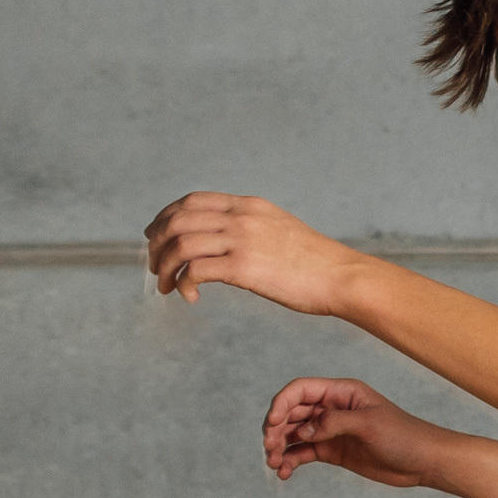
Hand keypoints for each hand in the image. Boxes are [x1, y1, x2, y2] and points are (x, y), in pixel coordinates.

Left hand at [142, 190, 367, 318]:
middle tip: (154, 265)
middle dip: (156, 244)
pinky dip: (184, 284)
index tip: (156, 235)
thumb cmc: (317, 263)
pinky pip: (196, 271)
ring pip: (180, 245)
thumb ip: (251, 228)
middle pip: (177, 220)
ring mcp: (241, 240)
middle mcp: (240, 217)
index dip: (165, 217)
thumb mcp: (280, 229)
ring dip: (164, 267)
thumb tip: (227, 244)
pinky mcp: (244, 268)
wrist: (343, 277)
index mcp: (248, 205)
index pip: (191, 201)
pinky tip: (190, 296)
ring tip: (165, 285)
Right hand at [261, 376, 433, 486]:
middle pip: (292, 412)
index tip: (273, 423)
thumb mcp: (369, 425)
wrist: (424, 461)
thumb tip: (304, 431)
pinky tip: (285, 472)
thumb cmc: (404, 435)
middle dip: (276, 428)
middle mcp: (332, 408)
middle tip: (270, 448)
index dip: (282, 404)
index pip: (300, 390)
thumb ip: (335, 423)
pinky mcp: (333, 451)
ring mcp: (331, 430)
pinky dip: (291, 461)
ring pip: (295, 434)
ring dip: (280, 446)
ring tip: (274, 463)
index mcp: (341, 392)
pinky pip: (304, 453)